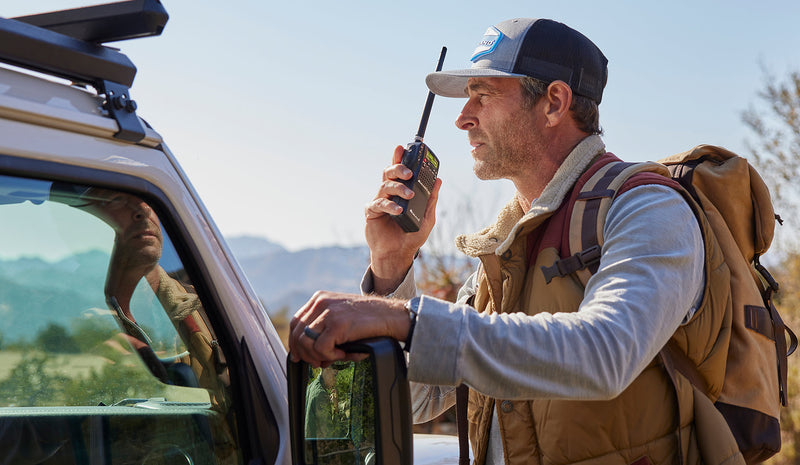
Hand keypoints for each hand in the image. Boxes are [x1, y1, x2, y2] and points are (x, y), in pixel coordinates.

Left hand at [289, 291, 409, 366]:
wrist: (390, 315)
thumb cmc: (367, 319)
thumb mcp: (340, 314)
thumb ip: (322, 325)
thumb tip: (304, 350)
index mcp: (319, 298)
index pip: (295, 323)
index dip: (295, 343)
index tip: (300, 356)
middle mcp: (320, 302)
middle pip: (297, 334)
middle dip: (306, 354)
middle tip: (320, 362)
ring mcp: (328, 312)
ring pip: (306, 343)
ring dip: (319, 356)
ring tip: (336, 357)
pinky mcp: (337, 324)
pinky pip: (321, 349)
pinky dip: (332, 356)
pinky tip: (345, 353)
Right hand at [365, 145, 441, 292]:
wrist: (398, 254)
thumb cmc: (411, 236)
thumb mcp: (427, 217)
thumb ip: (431, 199)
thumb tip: (439, 180)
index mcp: (400, 191)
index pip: (399, 171)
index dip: (399, 157)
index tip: (402, 147)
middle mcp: (389, 193)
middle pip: (389, 173)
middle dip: (398, 168)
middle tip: (409, 172)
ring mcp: (379, 201)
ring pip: (385, 185)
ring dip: (398, 188)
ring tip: (409, 196)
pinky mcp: (371, 213)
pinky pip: (378, 204)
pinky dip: (389, 205)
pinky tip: (398, 210)